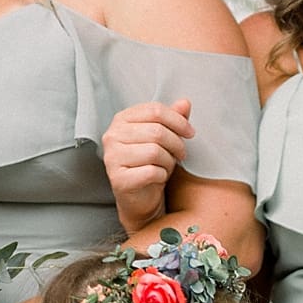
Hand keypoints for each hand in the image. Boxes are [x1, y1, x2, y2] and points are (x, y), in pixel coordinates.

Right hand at [102, 99, 195, 235]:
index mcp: (122, 120)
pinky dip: (162, 175)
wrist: (139, 199)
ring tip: (167, 166)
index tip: (190, 133)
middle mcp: (112, 136)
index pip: (154, 110)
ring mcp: (112, 157)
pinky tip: (159, 177)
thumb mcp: (162, 139)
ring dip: (168, 161)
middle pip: (156, 131)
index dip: (178, 121)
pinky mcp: (118, 179)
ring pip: (154, 151)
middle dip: (176, 144)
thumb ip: (172, 119)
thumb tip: (185, 103)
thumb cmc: (149, 165)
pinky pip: (151, 172)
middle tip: (181, 155)